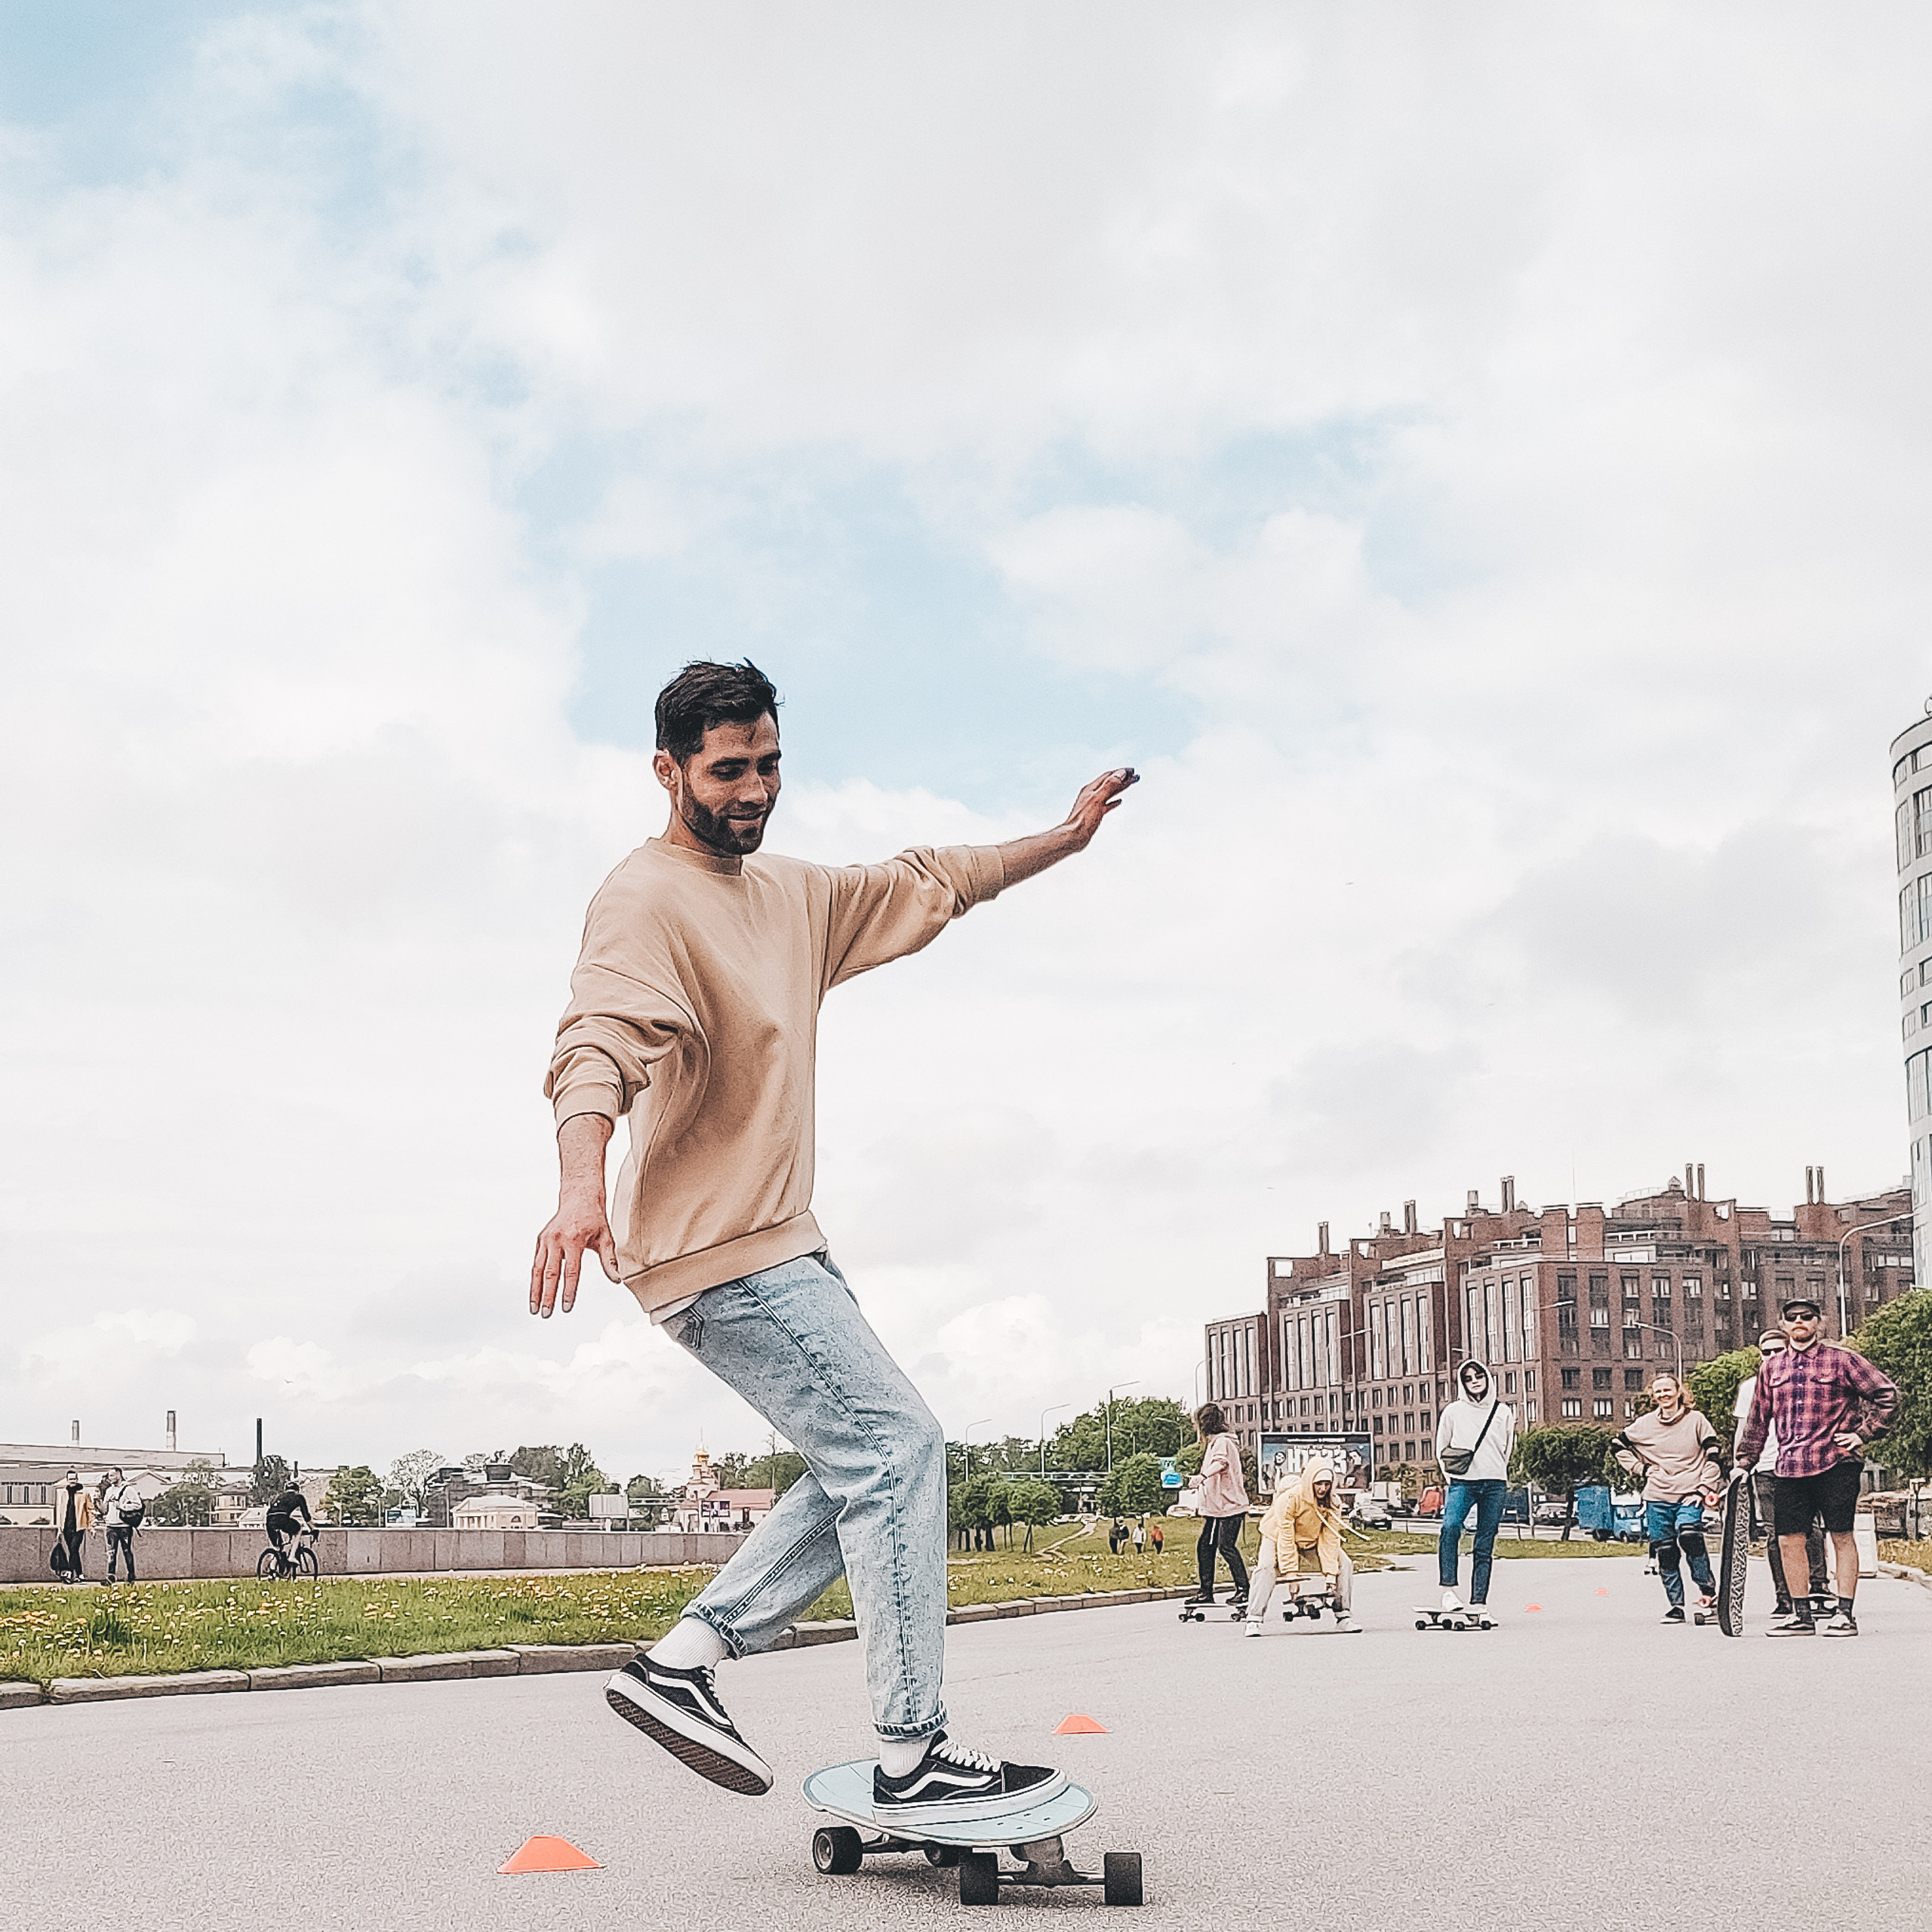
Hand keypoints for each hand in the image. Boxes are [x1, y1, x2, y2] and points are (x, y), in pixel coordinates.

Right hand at [529, 1190, 619, 1317]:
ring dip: (535, 1291)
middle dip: (548, 1296)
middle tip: (546, 1313)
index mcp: (574, 1240)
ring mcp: (546, 1239)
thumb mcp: (606, 1237)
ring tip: (534, 1308)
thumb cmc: (594, 1218)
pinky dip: (534, 1279)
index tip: (566, 1307)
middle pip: (550, 1274)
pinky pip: (536, 1262)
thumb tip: (617, 1279)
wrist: (579, 1197)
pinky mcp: (540, 1240)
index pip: (571, 1272)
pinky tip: (534, 1292)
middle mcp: (557, 1240)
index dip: (568, 1291)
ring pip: (538, 1270)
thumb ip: (609, 1260)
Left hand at [1061, 768, 1138, 851]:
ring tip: (1129, 784)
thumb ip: (1109, 785)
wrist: (1074, 837)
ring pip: (1109, 792)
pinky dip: (1114, 801)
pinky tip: (1119, 801)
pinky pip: (1106, 804)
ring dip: (1120, 788)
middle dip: (1122, 778)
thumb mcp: (1098, 799)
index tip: (1132, 771)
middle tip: (1134, 776)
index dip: (1121, 772)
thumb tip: (1121, 773)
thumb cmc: (1083, 820)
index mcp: (1091, 788)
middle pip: (1110, 783)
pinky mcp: (1094, 814)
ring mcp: (1093, 804)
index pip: (1109, 775)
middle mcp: (1091, 794)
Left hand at [1832, 1430, 1862, 1454]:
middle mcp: (1850, 1437)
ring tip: (1838, 1444)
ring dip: (1842, 1442)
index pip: (1843, 1434)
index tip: (1834, 1435)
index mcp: (1850, 1434)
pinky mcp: (1856, 1442)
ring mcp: (1853, 1439)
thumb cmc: (1859, 1436)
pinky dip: (1850, 1447)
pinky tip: (1847, 1449)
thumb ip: (1849, 1435)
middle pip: (1844, 1437)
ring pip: (1847, 1441)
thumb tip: (1844, 1436)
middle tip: (1834, 1440)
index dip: (1839, 1434)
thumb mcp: (1853, 1435)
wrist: (1865, 1436)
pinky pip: (1852, 1445)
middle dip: (1839, 1439)